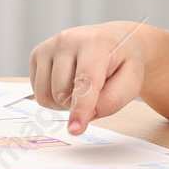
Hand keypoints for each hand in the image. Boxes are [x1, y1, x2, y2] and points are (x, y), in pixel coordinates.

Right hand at [29, 20, 151, 134]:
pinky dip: (52, 97)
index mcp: (94, 43)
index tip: (75, 129)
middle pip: (61, 92)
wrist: (114, 40)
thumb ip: (112, 100)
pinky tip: (67, 84)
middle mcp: (66, 40)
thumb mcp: (132, 81)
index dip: (80, 109)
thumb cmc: (122, 61)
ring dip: (62, 103)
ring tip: (80, 90)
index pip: (84, 82)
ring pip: (45, 95)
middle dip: (76, 105)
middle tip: (94, 94)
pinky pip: (37, 91)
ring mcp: (48, 45)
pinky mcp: (37, 53)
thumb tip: (87, 115)